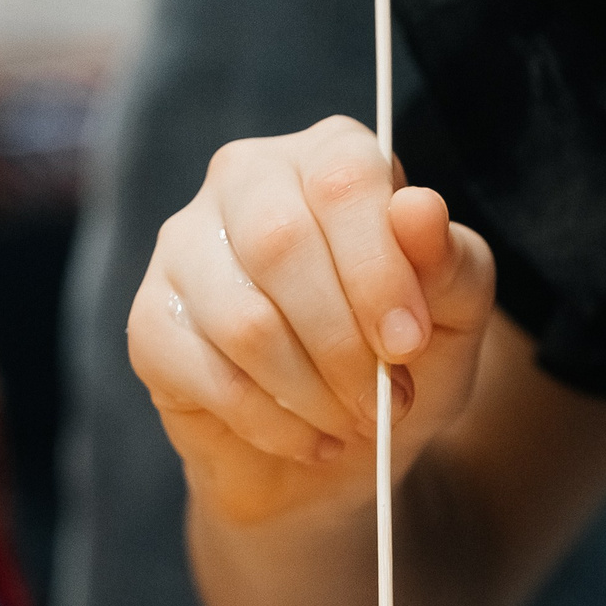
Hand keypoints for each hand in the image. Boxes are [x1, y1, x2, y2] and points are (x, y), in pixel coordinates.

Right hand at [128, 118, 497, 524]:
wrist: (344, 450)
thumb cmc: (400, 362)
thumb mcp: (452, 317)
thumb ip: (449, 262)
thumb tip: (419, 208)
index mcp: (327, 155)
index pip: (342, 179)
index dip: (379, 269)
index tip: (409, 344)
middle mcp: (246, 180)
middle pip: (281, 244)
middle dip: (345, 343)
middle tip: (385, 402)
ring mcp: (185, 247)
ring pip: (245, 321)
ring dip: (314, 393)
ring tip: (352, 423)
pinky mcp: (152, 321)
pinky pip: (210, 375)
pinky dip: (274, 423)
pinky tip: (309, 439)